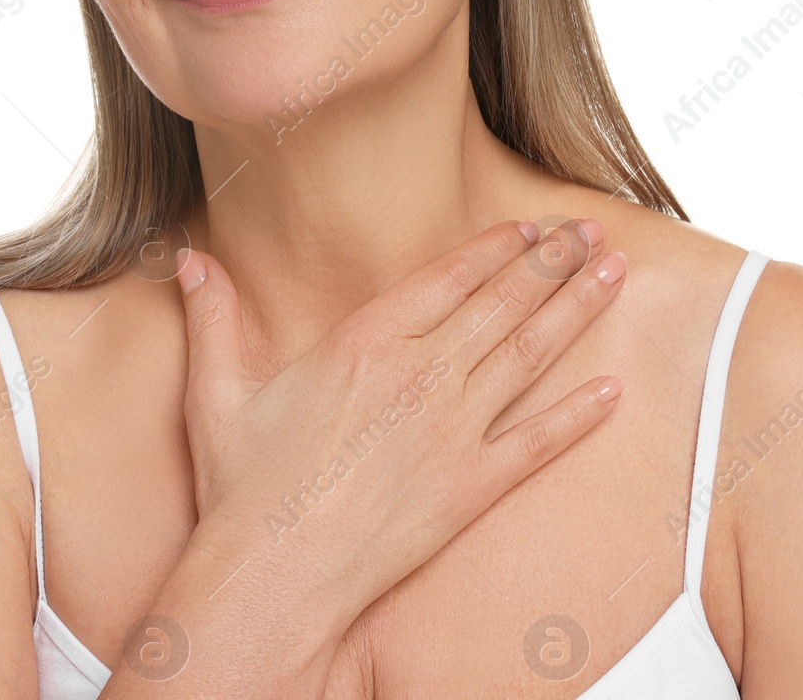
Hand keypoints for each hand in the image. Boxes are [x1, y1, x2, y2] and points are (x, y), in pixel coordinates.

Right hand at [171, 217, 626, 634]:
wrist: (272, 575)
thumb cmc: (243, 486)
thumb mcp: (216, 389)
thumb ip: (212, 315)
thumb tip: (188, 258)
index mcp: (367, 340)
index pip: (448, 277)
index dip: (495, 248)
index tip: (528, 227)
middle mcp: (421, 374)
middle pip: (502, 302)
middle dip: (552, 261)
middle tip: (592, 231)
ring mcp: (452, 430)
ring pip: (530, 354)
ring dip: (577, 309)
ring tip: (614, 273)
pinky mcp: (470, 487)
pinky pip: (538, 443)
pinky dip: (577, 416)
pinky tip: (612, 392)